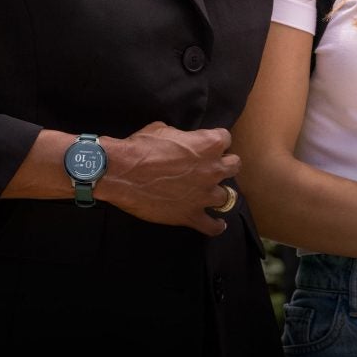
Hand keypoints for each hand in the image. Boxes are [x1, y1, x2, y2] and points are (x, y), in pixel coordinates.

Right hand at [100, 121, 240, 235]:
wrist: (122, 172)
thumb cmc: (142, 146)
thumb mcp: (164, 130)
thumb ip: (182, 138)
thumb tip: (182, 143)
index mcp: (208, 144)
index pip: (225, 138)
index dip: (216, 140)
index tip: (208, 144)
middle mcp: (213, 169)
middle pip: (235, 165)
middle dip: (225, 164)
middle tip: (213, 167)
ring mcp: (204, 195)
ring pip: (228, 196)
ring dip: (219, 193)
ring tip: (211, 194)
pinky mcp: (191, 215)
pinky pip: (212, 226)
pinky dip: (216, 225)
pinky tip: (217, 224)